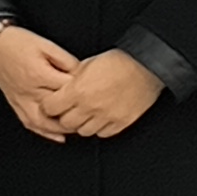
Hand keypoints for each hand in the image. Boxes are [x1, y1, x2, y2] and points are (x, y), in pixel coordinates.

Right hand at [0, 22, 81, 141]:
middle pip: (59, 109)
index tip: (94, 89)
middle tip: (93, 112)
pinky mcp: (15, 103)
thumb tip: (81, 73)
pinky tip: (57, 136)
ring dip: (61, 128)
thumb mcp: (46, 44)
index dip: (84, 89)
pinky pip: (29, 123)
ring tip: (77, 127)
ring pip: (43, 122)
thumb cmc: (17, 42)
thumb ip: (65, 59)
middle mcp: (30, 91)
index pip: (69, 89)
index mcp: (40, 75)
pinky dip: (44, 132)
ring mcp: (21, 100)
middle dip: (77, 112)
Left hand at [46, 46, 162, 141]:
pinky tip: (101, 117)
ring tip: (87, 113)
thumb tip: (60, 90)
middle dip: (64, 116)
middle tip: (69, 109)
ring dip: (82, 123)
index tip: (53, 103)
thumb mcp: (85, 65)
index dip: (50, 105)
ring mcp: (106, 116)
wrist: (146, 66)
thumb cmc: (117, 62)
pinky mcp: (121, 122)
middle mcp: (90, 106)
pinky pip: (103, 133)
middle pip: (65, 123)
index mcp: (78, 90)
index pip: (50, 108)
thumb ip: (70, 80)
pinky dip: (100, 127)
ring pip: (83, 131)